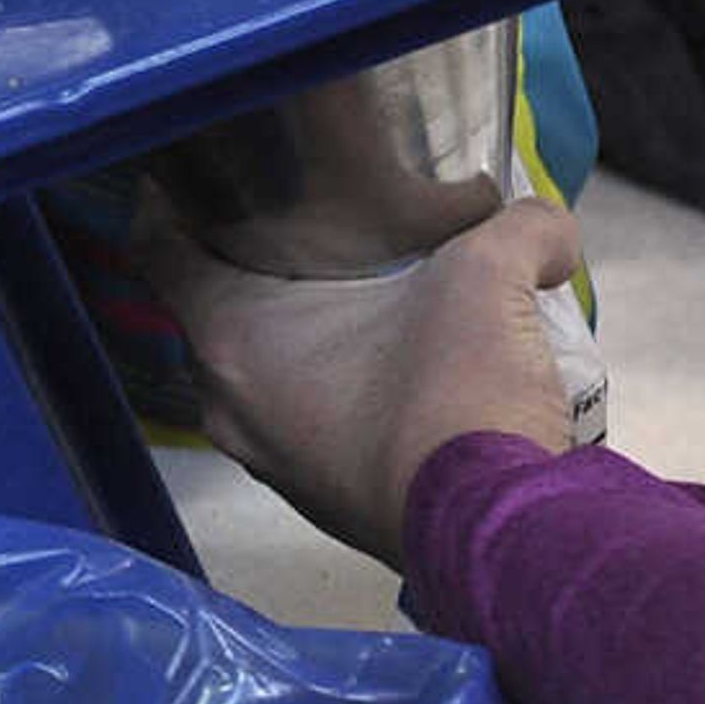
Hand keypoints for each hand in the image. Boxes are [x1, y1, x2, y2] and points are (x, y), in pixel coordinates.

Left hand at [160, 200, 588, 567]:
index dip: (176, 195)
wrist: (502, 537)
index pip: (158, 246)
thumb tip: (546, 222)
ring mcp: (269, 460)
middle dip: (254, 258)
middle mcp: (227, 404)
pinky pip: (303, 417)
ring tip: (358, 281)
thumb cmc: (457, 395)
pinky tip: (390, 359)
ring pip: (262, 367)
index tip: (213, 167)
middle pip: (213, 304)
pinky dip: (331, 382)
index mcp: (230, 340)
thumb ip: (517, 227)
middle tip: (305, 210)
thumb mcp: (487, 278)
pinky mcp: (318, 497)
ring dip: (300, 328)